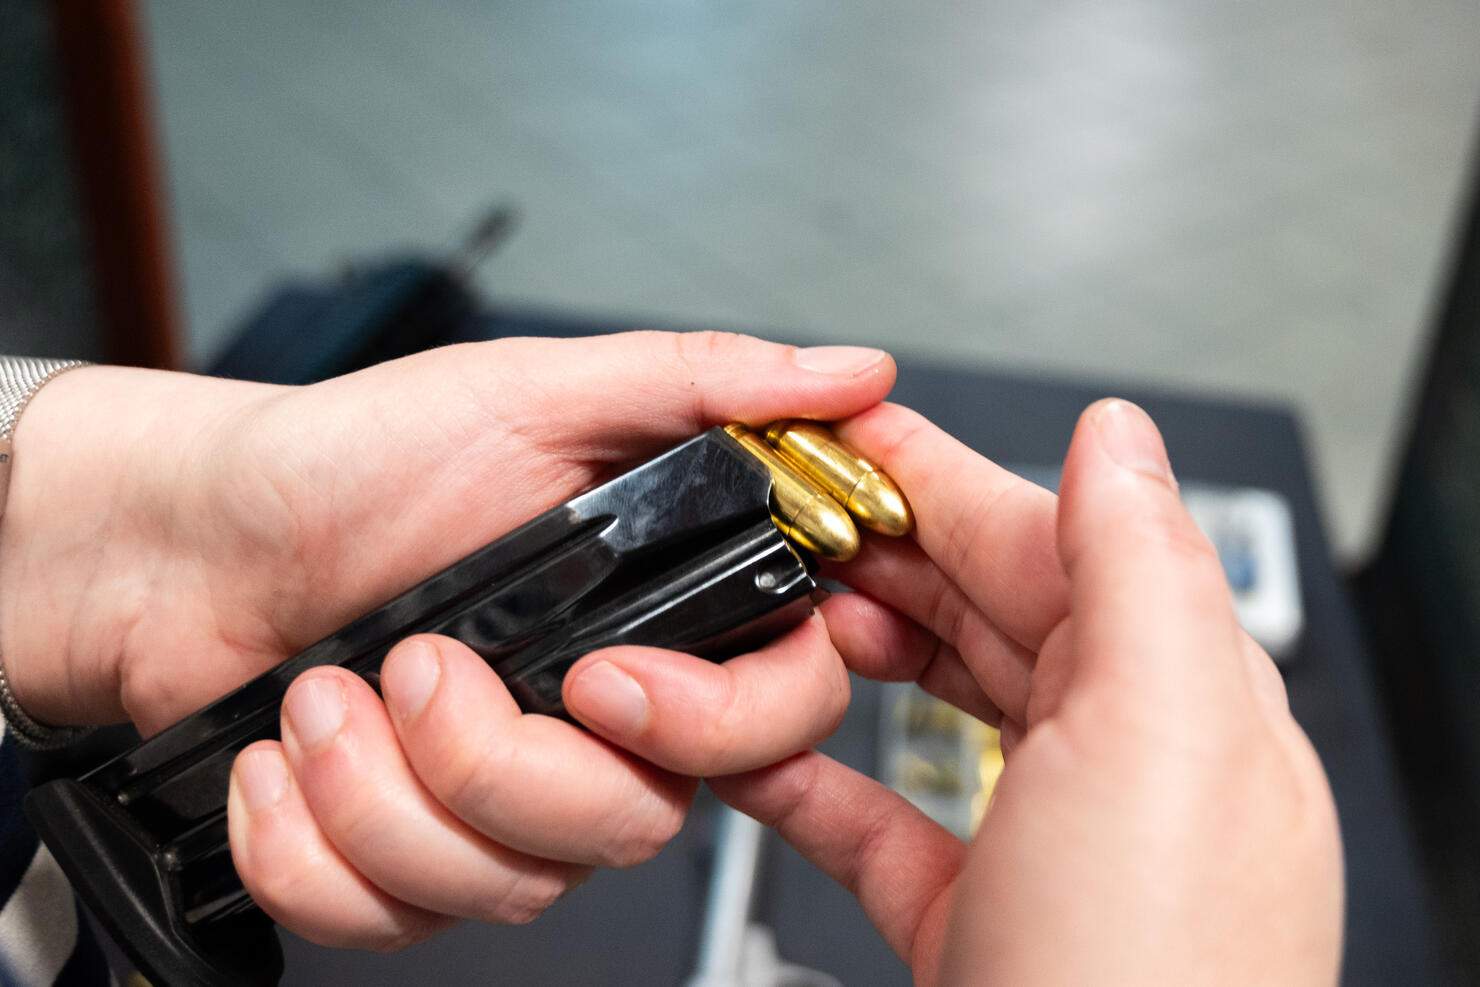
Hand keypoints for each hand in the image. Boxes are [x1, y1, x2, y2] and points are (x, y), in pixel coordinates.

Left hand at [0, 331, 891, 947]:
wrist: (190, 538)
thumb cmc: (353, 457)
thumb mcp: (529, 392)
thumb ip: (698, 383)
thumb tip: (850, 375)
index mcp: (645, 613)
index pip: (775, 713)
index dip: (716, 725)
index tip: (606, 683)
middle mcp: (591, 721)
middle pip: (632, 824)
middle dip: (494, 762)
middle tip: (415, 662)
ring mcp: (502, 801)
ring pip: (512, 886)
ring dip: (381, 795)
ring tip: (324, 696)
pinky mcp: (407, 859)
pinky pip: (393, 921)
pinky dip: (307, 852)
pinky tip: (283, 765)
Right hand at [710, 399, 1343, 984]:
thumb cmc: (1156, 978)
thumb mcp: (1163, 736)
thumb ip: (1141, 564)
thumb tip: (1117, 431)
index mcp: (1178, 695)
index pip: (1046, 538)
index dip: (932, 472)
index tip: (837, 428)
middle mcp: (1118, 761)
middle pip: (980, 609)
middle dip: (871, 550)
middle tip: (771, 514)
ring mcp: (1041, 842)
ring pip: (926, 702)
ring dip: (837, 650)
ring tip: (763, 613)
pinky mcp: (969, 919)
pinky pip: (873, 818)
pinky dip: (805, 776)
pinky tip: (751, 750)